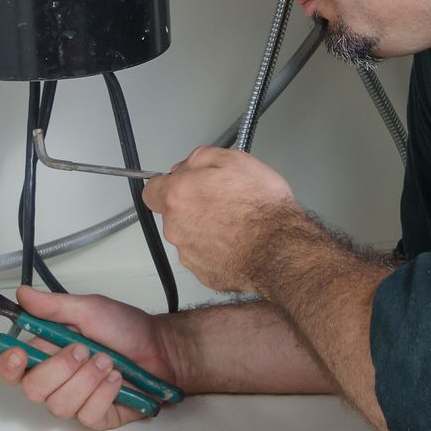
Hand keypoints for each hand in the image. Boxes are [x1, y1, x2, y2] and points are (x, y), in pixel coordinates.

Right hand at [0, 287, 179, 430]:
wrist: (162, 348)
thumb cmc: (126, 328)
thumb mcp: (91, 308)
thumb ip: (55, 306)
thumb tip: (22, 294)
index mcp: (48, 352)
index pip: (12, 368)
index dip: (9, 366)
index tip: (19, 354)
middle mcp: (56, 380)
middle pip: (33, 390)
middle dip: (60, 368)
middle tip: (85, 350)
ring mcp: (75, 400)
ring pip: (59, 405)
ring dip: (88, 379)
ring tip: (108, 361)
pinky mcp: (96, 416)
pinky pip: (87, 414)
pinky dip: (104, 393)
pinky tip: (117, 379)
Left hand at [143, 147, 296, 293]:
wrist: (279, 249)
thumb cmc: (261, 207)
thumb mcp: (235, 160)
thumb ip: (201, 157)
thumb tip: (189, 164)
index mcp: (177, 197)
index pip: (151, 189)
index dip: (169, 183)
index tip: (185, 183)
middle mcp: (176, 228)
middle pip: (173, 213)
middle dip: (193, 206)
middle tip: (223, 200)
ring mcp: (189, 254)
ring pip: (189, 236)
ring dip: (205, 228)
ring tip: (237, 222)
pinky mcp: (204, 274)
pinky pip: (205, 257)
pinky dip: (217, 249)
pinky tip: (239, 241)